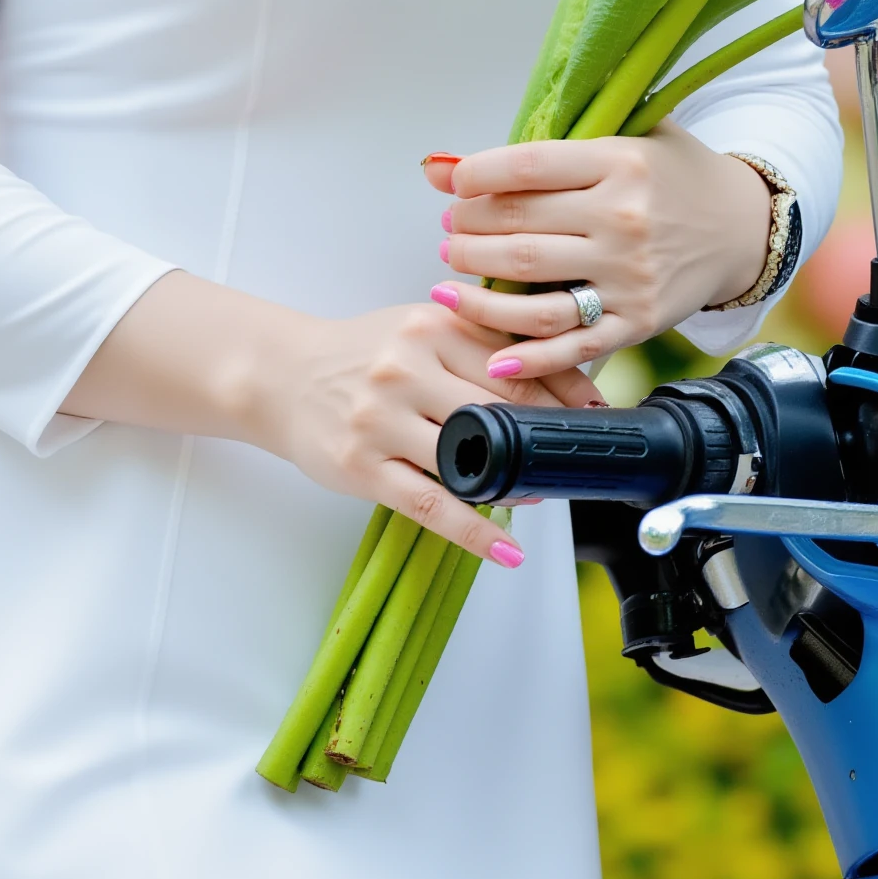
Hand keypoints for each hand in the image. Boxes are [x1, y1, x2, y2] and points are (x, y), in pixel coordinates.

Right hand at [251, 292, 604, 562]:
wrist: (280, 375)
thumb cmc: (358, 354)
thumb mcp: (417, 327)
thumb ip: (477, 339)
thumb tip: (553, 368)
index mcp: (430, 329)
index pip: (514, 365)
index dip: (563, 395)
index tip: (597, 415)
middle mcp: (405, 369)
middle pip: (500, 411)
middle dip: (547, 439)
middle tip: (578, 458)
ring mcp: (381, 420)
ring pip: (469, 459)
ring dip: (517, 484)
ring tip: (544, 495)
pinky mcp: (362, 465)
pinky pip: (432, 505)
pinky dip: (475, 532)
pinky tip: (507, 551)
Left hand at [427, 131, 770, 384]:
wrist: (743, 227)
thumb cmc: (672, 176)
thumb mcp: (623, 138)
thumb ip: (540, 145)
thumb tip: (440, 167)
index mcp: (619, 162)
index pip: (524, 167)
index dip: (473, 178)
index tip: (451, 185)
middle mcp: (623, 220)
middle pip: (518, 229)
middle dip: (466, 231)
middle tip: (450, 230)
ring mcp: (630, 277)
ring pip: (532, 290)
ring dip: (478, 289)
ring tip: (450, 278)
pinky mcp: (638, 322)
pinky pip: (572, 345)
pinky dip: (528, 359)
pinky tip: (493, 358)